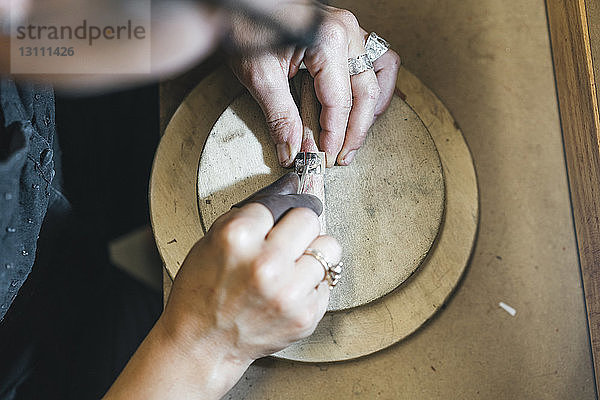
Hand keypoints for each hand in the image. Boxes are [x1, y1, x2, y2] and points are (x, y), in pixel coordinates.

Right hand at [106, 173, 340, 398]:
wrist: (201, 344)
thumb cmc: (202, 292)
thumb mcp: (211, 240)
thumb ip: (250, 212)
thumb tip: (291, 184)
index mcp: (237, 237)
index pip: (278, 203)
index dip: (273, 215)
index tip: (272, 223)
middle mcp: (266, 264)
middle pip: (308, 218)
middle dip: (296, 227)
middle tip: (284, 242)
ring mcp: (289, 292)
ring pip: (329, 247)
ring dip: (311, 253)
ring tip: (290, 266)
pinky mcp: (306, 315)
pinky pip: (328, 280)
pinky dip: (311, 282)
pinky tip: (289, 289)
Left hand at [231, 5, 400, 166]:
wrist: (241, 5)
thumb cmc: (247, 27)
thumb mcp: (258, 75)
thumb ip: (279, 115)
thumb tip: (291, 151)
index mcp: (327, 38)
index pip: (339, 99)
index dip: (335, 133)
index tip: (327, 155)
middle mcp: (346, 32)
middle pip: (365, 92)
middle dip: (355, 130)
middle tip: (341, 156)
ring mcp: (351, 31)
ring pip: (379, 75)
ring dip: (371, 109)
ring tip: (354, 136)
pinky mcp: (347, 35)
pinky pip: (378, 60)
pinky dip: (375, 86)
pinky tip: (363, 108)